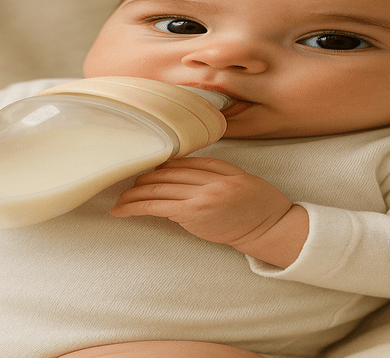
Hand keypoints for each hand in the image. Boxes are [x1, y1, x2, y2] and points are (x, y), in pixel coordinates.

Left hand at [111, 157, 308, 266]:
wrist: (270, 228)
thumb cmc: (259, 203)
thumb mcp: (240, 176)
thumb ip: (212, 167)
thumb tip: (179, 165)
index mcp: (219, 169)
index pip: (180, 162)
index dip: (159, 165)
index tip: (145, 170)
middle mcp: (207, 180)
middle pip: (166, 174)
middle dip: (143, 178)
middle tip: (127, 184)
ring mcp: (199, 198)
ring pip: (157, 189)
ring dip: (133, 194)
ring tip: (118, 200)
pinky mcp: (192, 216)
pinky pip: (157, 207)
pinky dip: (136, 207)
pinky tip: (122, 210)